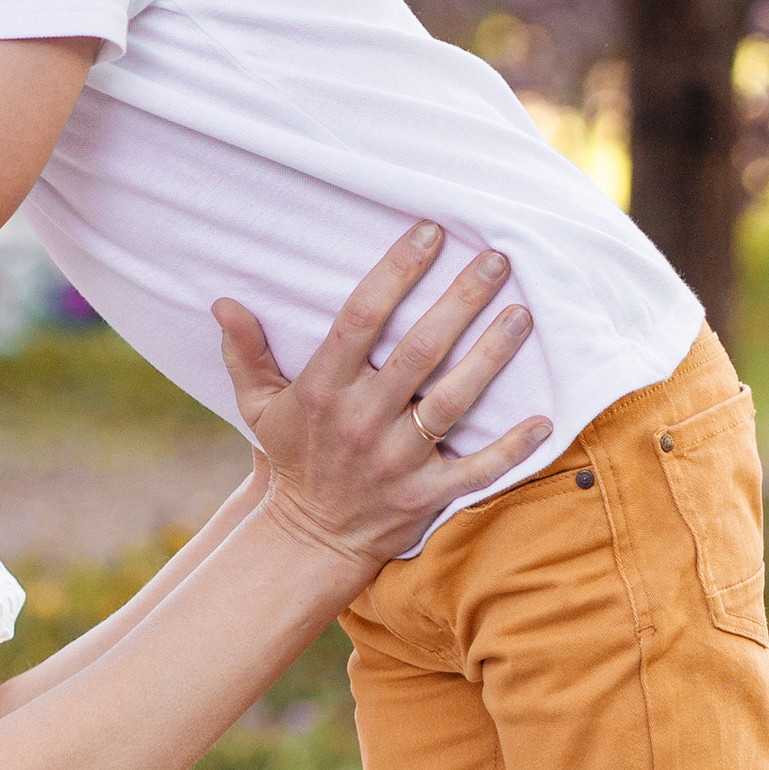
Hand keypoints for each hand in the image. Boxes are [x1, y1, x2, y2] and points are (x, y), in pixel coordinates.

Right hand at [213, 227, 546, 575]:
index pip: (360, 318)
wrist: (307, 538)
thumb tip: (223, 301)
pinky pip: (476, 471)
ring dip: (491, 357)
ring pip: (454, 401)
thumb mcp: (258, 404)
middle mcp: (361, 421)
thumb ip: (246, 351)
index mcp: (322, 390)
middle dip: (460, 300)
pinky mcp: (425, 495)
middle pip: (419, 351)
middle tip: (496, 258)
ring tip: (523, 314)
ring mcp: (396, 461)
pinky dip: (511, 448)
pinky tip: (545, 418)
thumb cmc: (289, 456)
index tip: (428, 231)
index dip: (396, 271)